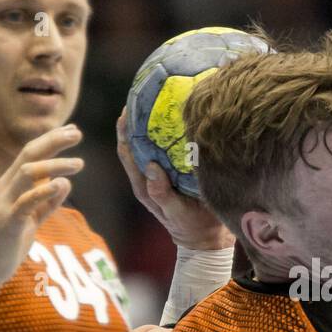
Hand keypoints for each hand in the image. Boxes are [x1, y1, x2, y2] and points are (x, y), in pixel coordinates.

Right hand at [0, 125, 83, 287]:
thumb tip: (64, 183)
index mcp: (12, 184)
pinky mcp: (8, 221)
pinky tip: (61, 184)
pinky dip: (43, 190)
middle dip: (54, 141)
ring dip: (55, 164)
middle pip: (29, 154)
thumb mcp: (32, 218)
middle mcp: (6, 187)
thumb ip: (47, 202)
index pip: (32, 153)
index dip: (53, 140)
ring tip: (79, 163)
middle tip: (78, 133)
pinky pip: (26, 201)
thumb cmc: (8, 242)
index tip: (74, 130)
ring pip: (28, 172)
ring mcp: (5, 203)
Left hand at [116, 109, 233, 251]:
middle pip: (136, 141)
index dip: (124, 130)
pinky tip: (180, 116)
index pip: (127, 151)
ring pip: (151, 142)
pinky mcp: (176, 172)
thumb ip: (162, 193)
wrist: (207, 238)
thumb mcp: (176, 212)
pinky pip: (167, 147)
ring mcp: (162, 172)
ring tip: (159, 98)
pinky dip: (168, 131)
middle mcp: (150, 175)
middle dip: (136, 117)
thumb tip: (151, 166)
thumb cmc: (191, 226)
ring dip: (151, 121)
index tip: (126, 108)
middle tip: (143, 93)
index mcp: (144, 184)